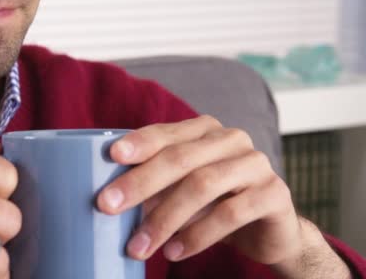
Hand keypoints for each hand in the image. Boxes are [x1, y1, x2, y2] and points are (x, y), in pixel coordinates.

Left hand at [97, 115, 350, 277]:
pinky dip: (197, 235)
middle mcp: (231, 139)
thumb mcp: (181, 190)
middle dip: (140, 182)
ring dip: (164, 218)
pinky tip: (174, 252)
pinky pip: (230, 213)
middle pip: (180, 158)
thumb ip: (155, 184)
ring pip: (202, 185)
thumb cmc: (213, 205)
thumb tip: (109, 197)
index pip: (166, 133)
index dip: (140, 142)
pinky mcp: (274, 193)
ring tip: (138, 246)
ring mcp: (255, 164)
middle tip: (108, 205)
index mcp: (205, 131)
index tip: (113, 156)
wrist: (269, 230)